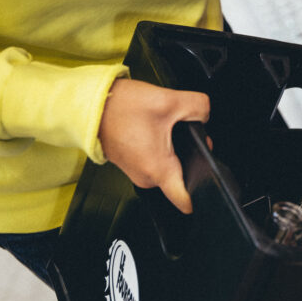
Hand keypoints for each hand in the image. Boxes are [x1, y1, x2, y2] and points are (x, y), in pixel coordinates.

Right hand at [99, 79, 209, 213]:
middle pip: (183, 175)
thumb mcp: (170, 100)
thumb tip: (206, 114)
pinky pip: (155, 159)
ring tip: (166, 126)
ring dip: (174, 147)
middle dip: (191, 155)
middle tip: (185, 131)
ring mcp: (137, 171)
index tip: (211, 184)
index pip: (186, 200)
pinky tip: (156, 127)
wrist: (90, 104)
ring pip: (169, 165)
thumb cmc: (120, 108)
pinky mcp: (132, 162)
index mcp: (158, 170)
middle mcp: (146, 176)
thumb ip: (199, 107)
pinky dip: (161, 145)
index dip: (203, 193)